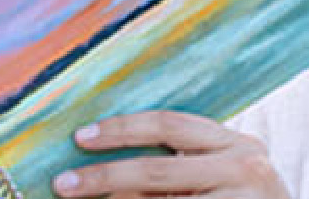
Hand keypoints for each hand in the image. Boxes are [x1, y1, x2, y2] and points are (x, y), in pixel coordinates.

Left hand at [50, 111, 286, 198]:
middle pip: (157, 170)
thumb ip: (177, 164)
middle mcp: (246, 167)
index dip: (122, 129)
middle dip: (103, 177)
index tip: (80, 138)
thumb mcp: (218, 176)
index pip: (170, 125)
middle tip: (63, 184)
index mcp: (237, 143)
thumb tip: (103, 169)